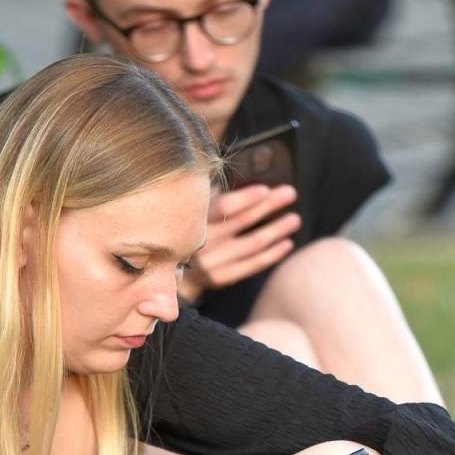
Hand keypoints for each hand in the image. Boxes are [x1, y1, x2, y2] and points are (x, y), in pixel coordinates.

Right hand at [178, 185, 301, 302]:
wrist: (161, 270)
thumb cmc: (181, 229)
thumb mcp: (188, 210)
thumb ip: (208, 197)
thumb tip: (238, 176)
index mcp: (191, 221)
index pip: (222, 208)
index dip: (245, 199)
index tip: (266, 189)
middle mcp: (201, 243)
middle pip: (242, 222)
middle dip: (268, 206)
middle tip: (289, 193)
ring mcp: (211, 263)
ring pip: (251, 245)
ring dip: (276, 230)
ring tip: (294, 219)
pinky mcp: (219, 278)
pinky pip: (250, 266)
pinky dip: (271, 255)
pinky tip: (286, 243)